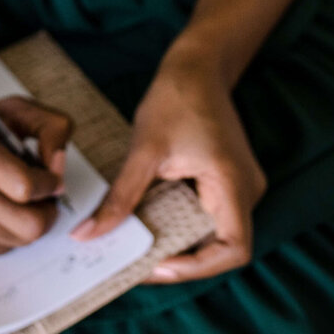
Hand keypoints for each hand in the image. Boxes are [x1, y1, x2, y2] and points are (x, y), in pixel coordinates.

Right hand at [0, 95, 72, 256]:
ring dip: (29, 223)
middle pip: (28, 226)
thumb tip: (60, 167)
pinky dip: (8, 233)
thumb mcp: (9, 109)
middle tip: (44, 198)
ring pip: (17, 241)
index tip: (50, 177)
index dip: (50, 184)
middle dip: (47, 213)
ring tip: (21, 201)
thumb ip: (49, 127)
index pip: (26, 186)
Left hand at [70, 52, 266, 281]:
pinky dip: (182, 226)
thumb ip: (120, 198)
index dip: (197, 268)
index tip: (157, 265)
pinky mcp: (228, 183)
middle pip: (223, 249)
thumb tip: (88, 234)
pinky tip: (151, 225)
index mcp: (234, 183)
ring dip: (182, 246)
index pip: (233, 250)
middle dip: (183, 262)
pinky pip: (210, 217)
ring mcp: (240, 188)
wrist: (198, 65)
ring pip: (215, 235)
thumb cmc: (176, 97)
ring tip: (140, 250)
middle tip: (138, 265)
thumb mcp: (144, 150)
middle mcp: (246, 191)